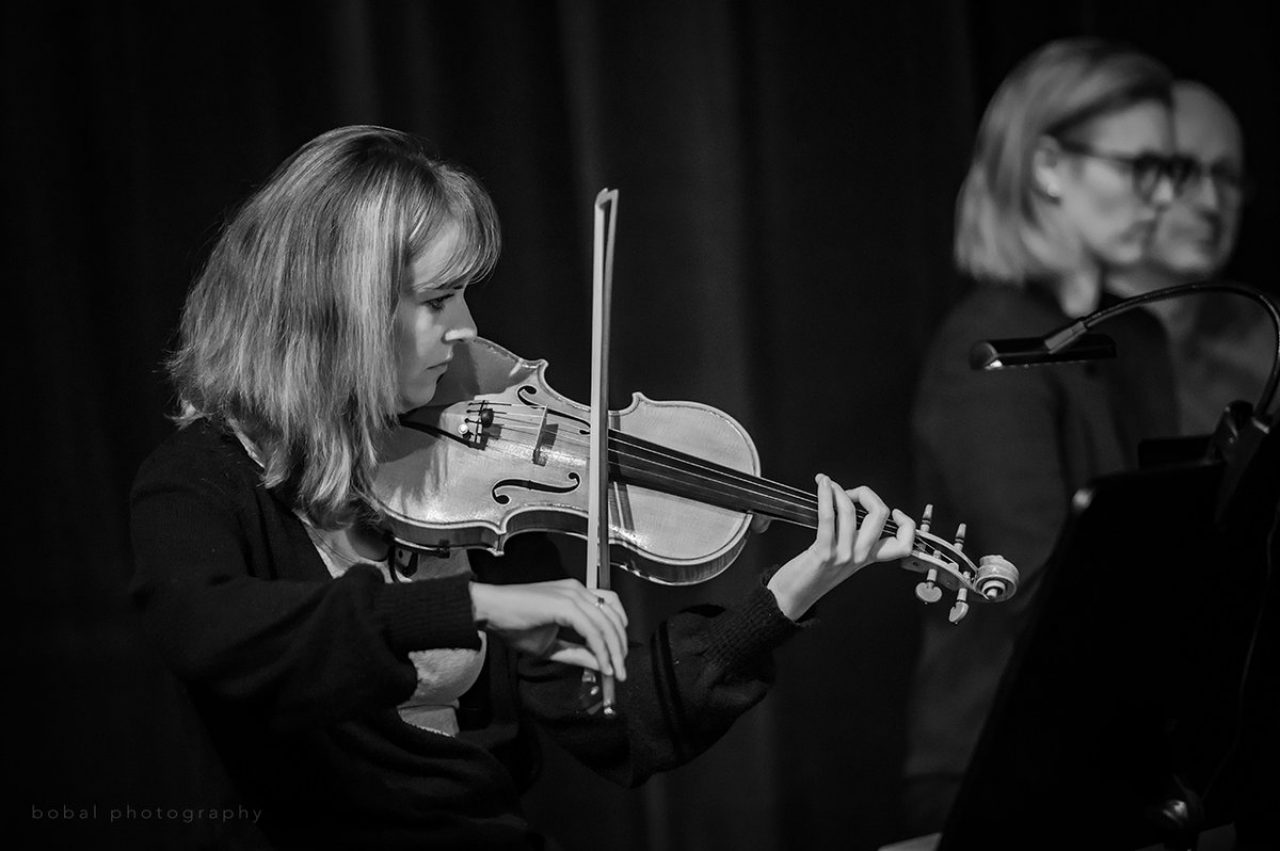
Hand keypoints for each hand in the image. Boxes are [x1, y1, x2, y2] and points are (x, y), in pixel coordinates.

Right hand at [470, 579, 628, 679]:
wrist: (490, 610)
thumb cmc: (512, 623)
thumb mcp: (549, 645)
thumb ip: (575, 653)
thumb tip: (599, 663)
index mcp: (575, 594)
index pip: (610, 610)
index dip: (618, 635)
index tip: (618, 658)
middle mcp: (577, 590)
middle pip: (613, 617)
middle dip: (620, 647)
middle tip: (620, 670)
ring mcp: (573, 594)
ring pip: (606, 624)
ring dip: (613, 651)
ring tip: (614, 671)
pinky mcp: (565, 604)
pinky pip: (592, 630)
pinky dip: (600, 649)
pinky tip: (602, 664)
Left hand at [766, 475, 915, 619]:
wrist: (793, 596)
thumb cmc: (814, 572)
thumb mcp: (844, 557)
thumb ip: (855, 537)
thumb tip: (854, 505)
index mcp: (869, 556)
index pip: (904, 544)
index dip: (906, 523)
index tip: (893, 511)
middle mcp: (860, 556)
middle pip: (880, 515)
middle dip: (866, 493)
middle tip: (849, 492)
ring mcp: (844, 556)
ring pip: (851, 511)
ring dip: (838, 490)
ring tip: (828, 485)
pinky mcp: (824, 553)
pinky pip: (828, 517)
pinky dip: (825, 496)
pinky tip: (822, 486)